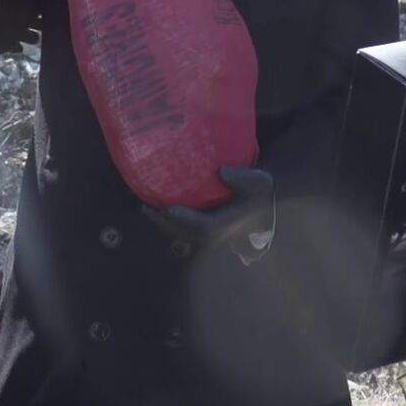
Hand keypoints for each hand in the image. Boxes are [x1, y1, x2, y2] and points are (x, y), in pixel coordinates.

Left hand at [145, 166, 275, 264]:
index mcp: (226, 225)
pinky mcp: (201, 227)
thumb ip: (243, 177)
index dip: (186, 220)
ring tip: (145, 207)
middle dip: (164, 223)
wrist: (260, 202)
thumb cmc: (257, 190)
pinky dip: (166, 218)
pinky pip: (180, 227)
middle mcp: (213, 234)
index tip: (169, 208)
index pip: (203, 227)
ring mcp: (206, 233)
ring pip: (180, 233)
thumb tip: (222, 171)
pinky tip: (153, 204)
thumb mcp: (258, 181)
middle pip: (184, 233)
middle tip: (146, 208)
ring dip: (161, 222)